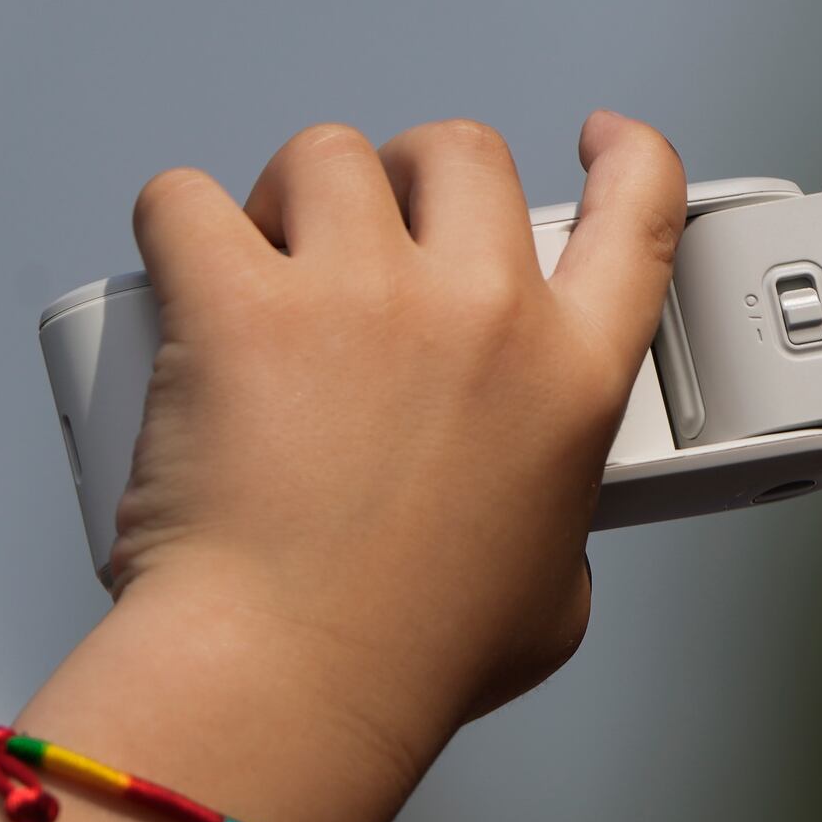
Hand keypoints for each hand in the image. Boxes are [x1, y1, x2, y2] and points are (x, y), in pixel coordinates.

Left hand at [108, 111, 684, 783]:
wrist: (293, 682)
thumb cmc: (413, 656)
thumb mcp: (553, 595)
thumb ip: (559, 527)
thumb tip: (531, 529)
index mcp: (573, 378)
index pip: (640, 216)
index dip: (630, 157)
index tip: (602, 139)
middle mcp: (481, 313)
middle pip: (463, 153)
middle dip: (418, 180)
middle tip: (377, 238)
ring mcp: (360, 295)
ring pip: (330, 157)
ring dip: (299, 198)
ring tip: (272, 264)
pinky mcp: (236, 302)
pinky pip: (188, 200)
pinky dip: (181, 226)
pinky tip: (184, 275)